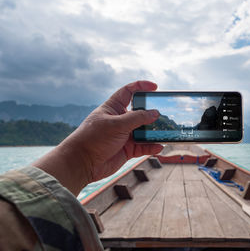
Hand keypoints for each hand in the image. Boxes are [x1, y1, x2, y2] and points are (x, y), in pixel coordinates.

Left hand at [33, 81, 162, 195]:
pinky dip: (151, 147)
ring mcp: (124, 135)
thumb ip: (138, 118)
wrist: (82, 163)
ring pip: (144, 131)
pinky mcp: (127, 149)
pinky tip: (159, 147)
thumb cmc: (94, 138)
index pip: (129, 92)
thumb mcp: (117, 124)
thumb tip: (155, 113)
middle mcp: (120, 120)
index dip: (141, 87)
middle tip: (166, 113)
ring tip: (166, 132)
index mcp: (114, 108)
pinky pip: (143, 147)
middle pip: (140, 113)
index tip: (155, 87)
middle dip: (153, 113)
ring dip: (154, 132)